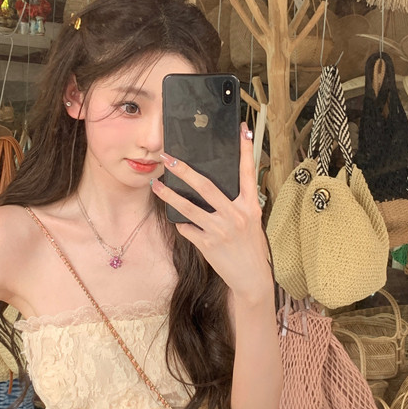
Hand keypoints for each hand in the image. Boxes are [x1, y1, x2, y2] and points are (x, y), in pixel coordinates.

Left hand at [151, 123, 272, 303]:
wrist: (252, 279)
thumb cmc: (251, 248)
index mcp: (250, 206)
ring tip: (155, 185)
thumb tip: (217, 188)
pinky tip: (179, 222)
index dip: (245, 150)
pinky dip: (182, 224)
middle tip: (168, 158)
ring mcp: (220, 230)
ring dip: (169, 195)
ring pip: (188, 207)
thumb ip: (238, 205)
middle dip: (184, 171)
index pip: (247, 172)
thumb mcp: (251, 222)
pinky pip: (187, 229)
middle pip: (206, 186)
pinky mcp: (208, 244)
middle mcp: (236, 215)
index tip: (242, 129)